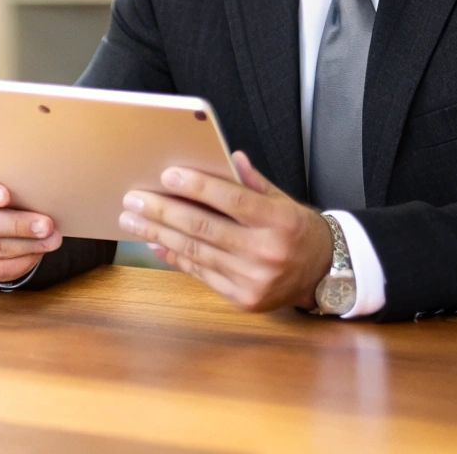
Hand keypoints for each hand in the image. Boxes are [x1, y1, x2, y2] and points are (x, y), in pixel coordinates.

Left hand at [117, 151, 331, 311]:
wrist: (324, 274)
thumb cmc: (298, 230)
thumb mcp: (283, 201)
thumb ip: (253, 182)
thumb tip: (228, 156)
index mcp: (280, 221)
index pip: (232, 200)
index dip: (198, 187)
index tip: (166, 175)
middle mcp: (267, 252)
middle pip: (205, 227)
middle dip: (163, 211)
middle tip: (133, 199)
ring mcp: (255, 279)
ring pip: (197, 252)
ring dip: (159, 234)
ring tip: (133, 220)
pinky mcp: (244, 299)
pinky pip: (201, 274)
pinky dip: (175, 257)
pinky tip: (155, 242)